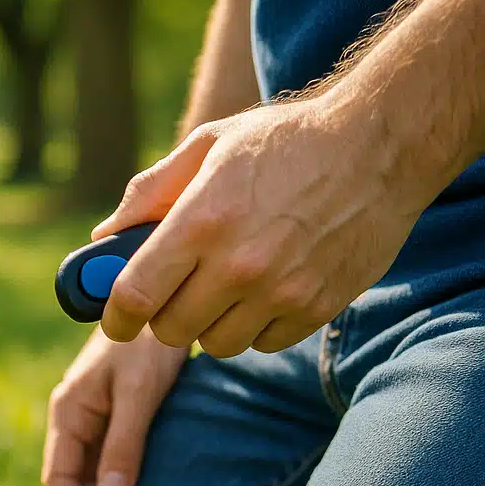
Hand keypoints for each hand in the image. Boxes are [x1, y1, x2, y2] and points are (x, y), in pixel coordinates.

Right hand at [44, 327, 187, 485]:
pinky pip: (109, 455)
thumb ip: (125, 444)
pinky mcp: (115, 410)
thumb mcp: (140, 393)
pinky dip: (118, 480)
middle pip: (71, 479)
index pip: (60, 479)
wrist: (163, 296)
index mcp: (68, 412)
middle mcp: (74, 417)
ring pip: (90, 470)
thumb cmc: (149, 342)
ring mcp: (93, 414)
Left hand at [94, 96, 429, 355]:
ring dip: (210, 324)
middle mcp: (239, 264)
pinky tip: (264, 291)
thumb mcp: (209, 146)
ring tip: (224, 288)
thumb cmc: (285, 141)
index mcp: (202, 221)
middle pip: (171, 330)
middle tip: (175, 293)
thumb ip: (150, 192)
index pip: (136, 295)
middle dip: (164, 315)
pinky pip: (264, 343)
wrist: (381, 144)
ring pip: (217, 344)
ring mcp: (282, 290)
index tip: (115, 321)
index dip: (115, 317)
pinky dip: (256, 327)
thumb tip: (105, 237)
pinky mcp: (318, 307)